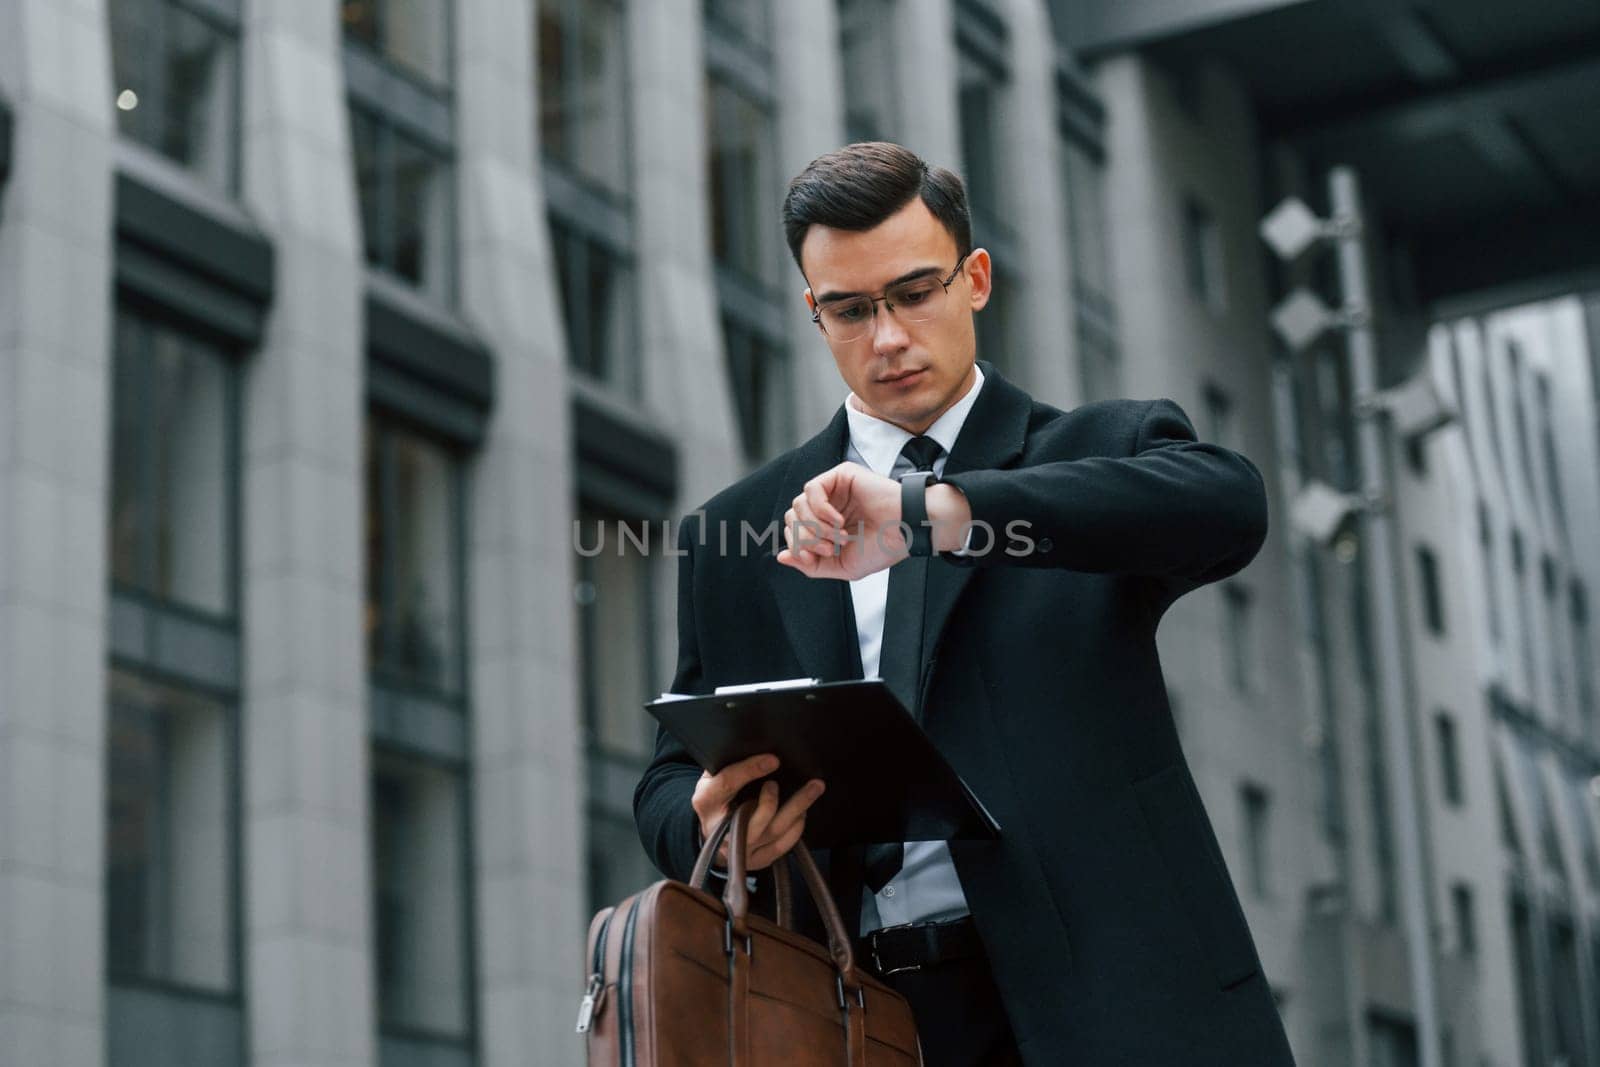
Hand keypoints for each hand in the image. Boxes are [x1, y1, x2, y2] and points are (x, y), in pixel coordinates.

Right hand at [692, 754, 825, 870]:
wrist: (713, 837)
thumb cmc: (716, 800)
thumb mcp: (710, 779)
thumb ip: (728, 765)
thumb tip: (756, 747)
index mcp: (707, 802)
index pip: (728, 784)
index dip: (750, 770)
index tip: (773, 760)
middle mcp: (724, 830)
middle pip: (754, 817)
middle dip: (775, 799)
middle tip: (794, 780)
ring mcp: (743, 848)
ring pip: (775, 830)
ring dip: (798, 807)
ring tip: (815, 787)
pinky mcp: (759, 859)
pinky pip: (783, 845)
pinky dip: (797, 827)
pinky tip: (803, 811)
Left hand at [776, 461, 971, 579]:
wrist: (906, 531)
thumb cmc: (881, 548)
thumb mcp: (840, 566)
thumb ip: (810, 565)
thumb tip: (781, 557)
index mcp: (826, 525)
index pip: (794, 530)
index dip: (798, 545)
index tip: (820, 555)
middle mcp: (828, 505)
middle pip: (792, 517)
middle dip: (807, 537)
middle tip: (830, 547)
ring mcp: (834, 489)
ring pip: (798, 504)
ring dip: (816, 526)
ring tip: (840, 535)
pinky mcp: (841, 475)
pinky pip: (812, 489)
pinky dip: (820, 509)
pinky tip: (839, 520)